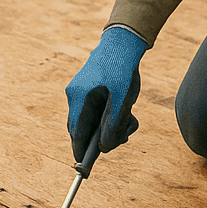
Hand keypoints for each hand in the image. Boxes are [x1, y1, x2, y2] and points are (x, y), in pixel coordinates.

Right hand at [65, 27, 146, 160]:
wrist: (123, 40)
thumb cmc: (122, 69)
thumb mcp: (122, 100)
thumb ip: (113, 125)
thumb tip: (105, 148)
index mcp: (79, 98)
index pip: (76, 133)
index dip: (81, 151)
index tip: (84, 167)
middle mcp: (75, 96)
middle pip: (83, 128)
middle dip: (103, 137)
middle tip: (124, 135)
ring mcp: (80, 92)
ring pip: (92, 120)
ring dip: (111, 125)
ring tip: (131, 119)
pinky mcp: (89, 89)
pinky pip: (96, 110)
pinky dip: (111, 115)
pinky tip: (127, 109)